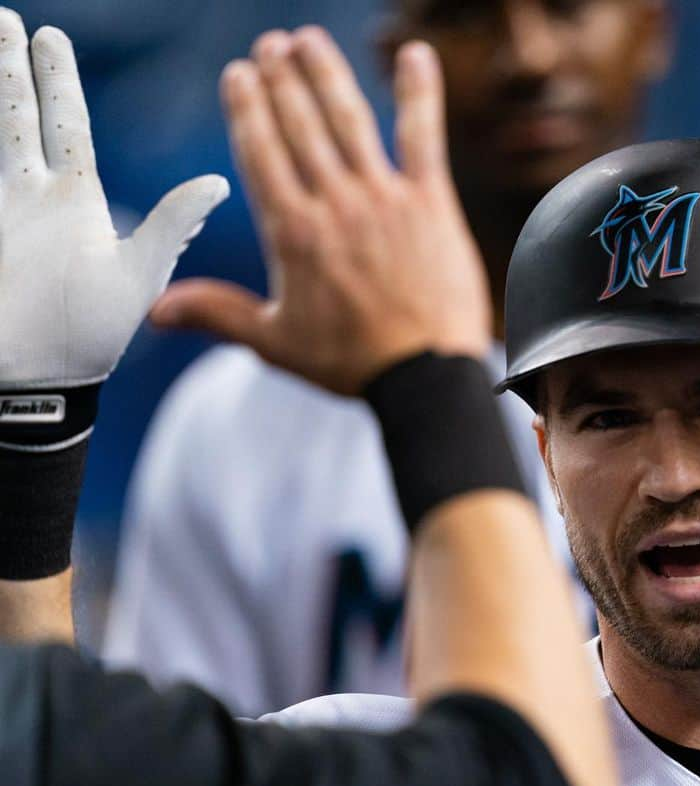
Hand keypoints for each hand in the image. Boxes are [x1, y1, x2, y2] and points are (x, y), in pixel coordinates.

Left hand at [0, 9, 227, 405]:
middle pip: (13, 115)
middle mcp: (25, 195)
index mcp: (73, 201)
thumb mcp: (140, 277)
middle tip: (0, 20)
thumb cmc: (85, 330)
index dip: (58, 76)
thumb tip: (215, 181)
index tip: (48, 34)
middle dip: (7, 65)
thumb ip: (173, 223)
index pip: (67, 122)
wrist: (20, 375)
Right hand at [152, 27, 491, 395]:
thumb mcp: (275, 343)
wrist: (424, 378)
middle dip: (280, 80)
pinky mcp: (432, 204)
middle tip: (269, 47)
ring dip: (324, 74)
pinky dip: (419, 93)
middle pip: (299, 125)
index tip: (238, 76)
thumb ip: (217, 314)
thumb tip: (155, 312)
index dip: (247, 109)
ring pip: (348, 119)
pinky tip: (415, 54)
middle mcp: (334, 204)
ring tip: (306, 41)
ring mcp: (384, 199)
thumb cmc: (352, 364)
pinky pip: (423, 136)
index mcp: (292, 233)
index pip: (260, 152)